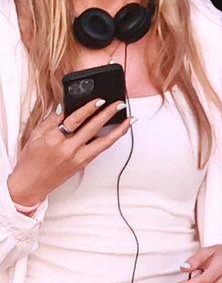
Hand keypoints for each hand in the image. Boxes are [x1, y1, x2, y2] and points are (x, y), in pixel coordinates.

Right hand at [6, 99, 130, 210]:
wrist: (32, 182)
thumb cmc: (32, 158)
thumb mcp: (35, 135)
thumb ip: (51, 120)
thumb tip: (65, 106)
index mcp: (52, 138)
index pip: (73, 119)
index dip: (88, 109)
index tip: (99, 100)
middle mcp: (67, 148)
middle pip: (91, 128)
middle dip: (107, 114)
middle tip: (119, 104)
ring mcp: (78, 157)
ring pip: (103, 141)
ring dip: (118, 129)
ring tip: (129, 118)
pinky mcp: (84, 163)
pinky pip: (101, 149)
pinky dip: (112, 139)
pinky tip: (120, 131)